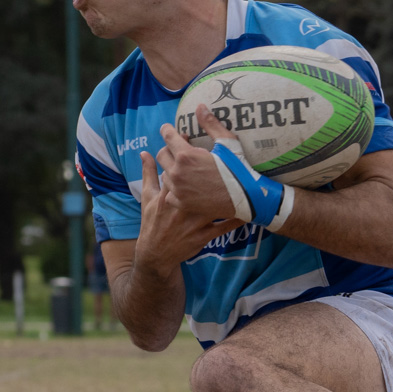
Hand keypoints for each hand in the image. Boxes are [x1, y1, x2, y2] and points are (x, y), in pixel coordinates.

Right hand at [135, 144, 234, 275]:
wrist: (155, 253)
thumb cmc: (152, 222)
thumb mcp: (147, 197)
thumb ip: (147, 174)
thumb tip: (144, 153)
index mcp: (167, 194)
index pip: (177, 168)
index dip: (184, 151)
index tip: (191, 138)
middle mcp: (181, 207)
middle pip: (198, 182)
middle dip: (209, 167)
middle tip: (220, 154)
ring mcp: (193, 222)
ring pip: (215, 204)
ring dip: (229, 193)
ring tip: (243, 178)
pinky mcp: (203, 236)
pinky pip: (224, 227)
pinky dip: (236, 218)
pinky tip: (249, 208)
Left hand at [154, 102, 241, 219]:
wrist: (245, 199)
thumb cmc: (238, 169)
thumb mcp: (227, 143)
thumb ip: (211, 124)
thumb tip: (199, 106)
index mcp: (186, 155)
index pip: (167, 136)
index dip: (167, 130)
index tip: (168, 129)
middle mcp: (177, 172)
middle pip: (161, 155)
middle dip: (169, 150)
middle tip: (180, 150)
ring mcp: (178, 190)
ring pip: (165, 174)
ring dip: (172, 169)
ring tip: (184, 169)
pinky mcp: (181, 203)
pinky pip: (170, 193)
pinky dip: (176, 189)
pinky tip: (186, 186)